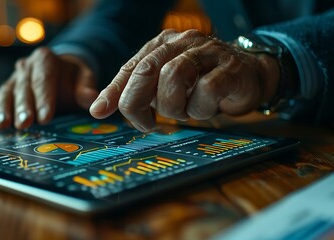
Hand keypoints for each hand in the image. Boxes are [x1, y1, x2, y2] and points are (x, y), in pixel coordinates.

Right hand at [0, 47, 98, 128]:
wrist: (60, 72)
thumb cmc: (72, 78)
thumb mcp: (84, 78)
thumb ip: (86, 88)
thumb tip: (90, 98)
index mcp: (46, 59)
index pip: (44, 80)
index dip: (44, 99)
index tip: (45, 117)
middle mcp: (26, 66)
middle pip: (23, 87)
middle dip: (23, 107)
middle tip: (24, 124)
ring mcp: (13, 78)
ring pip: (6, 93)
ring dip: (3, 110)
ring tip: (3, 125)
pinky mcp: (4, 90)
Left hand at [90, 29, 279, 131]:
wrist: (249, 75)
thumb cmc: (201, 82)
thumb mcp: (165, 86)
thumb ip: (138, 92)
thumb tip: (98, 109)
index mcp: (164, 44)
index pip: (132, 67)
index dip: (114, 90)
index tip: (99, 112)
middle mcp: (184, 42)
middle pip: (148, 70)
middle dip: (138, 101)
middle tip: (146, 123)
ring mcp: (208, 52)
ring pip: (174, 78)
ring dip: (174, 106)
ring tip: (183, 111)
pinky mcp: (230, 68)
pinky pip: (207, 91)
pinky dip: (201, 107)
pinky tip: (205, 108)